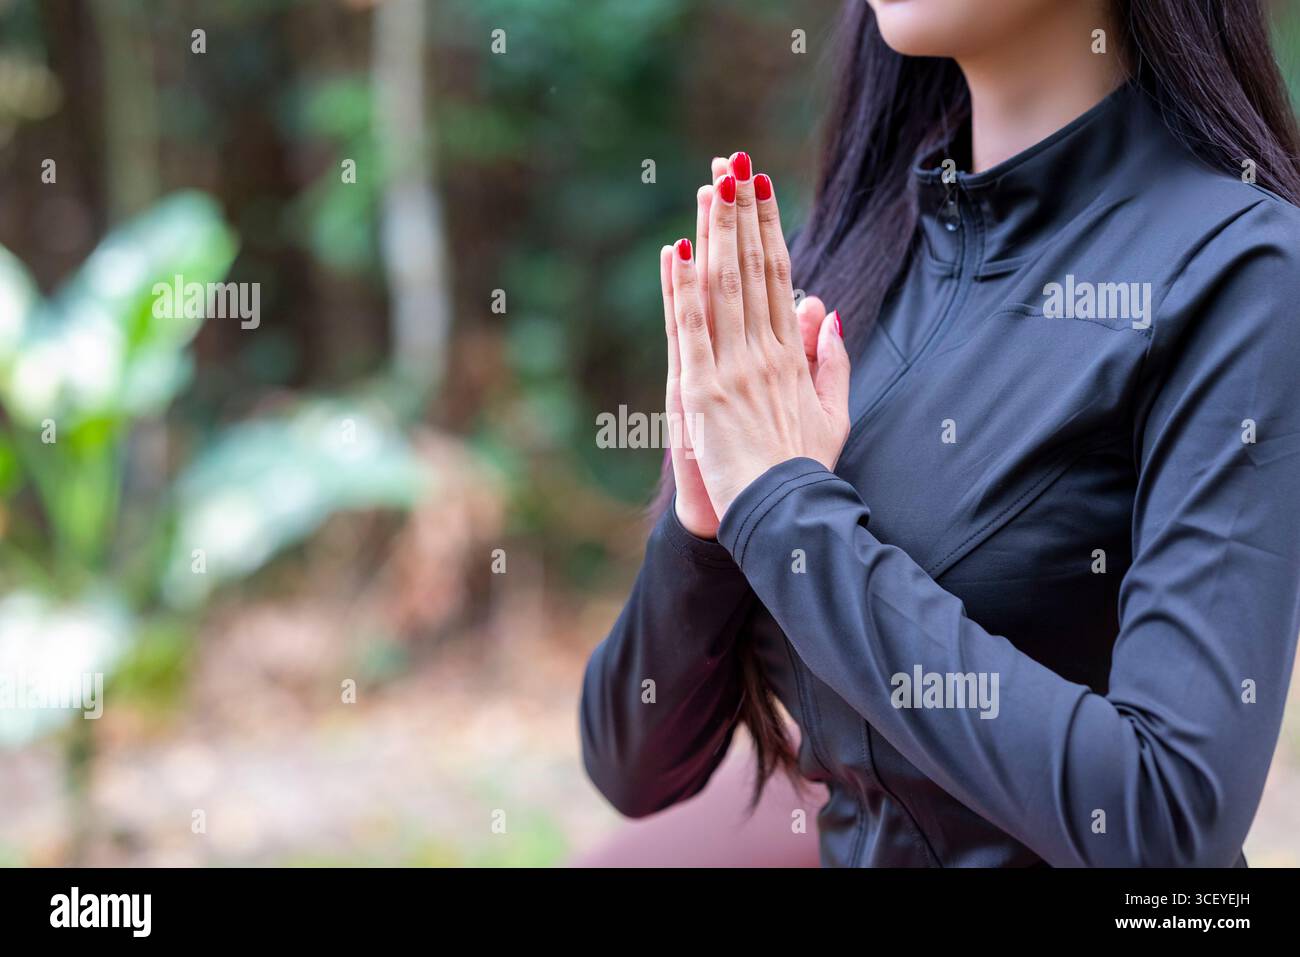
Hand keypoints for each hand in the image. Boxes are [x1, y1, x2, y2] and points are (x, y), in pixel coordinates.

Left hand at [669, 152, 850, 522]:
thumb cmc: (805, 469)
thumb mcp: (832, 413)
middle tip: (734, 164)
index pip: (779, 277)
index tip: (761, 187)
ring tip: (711, 186)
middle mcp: (763, 353)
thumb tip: (823, 307)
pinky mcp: (702, 391)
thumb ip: (830, 360)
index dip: (768, 228)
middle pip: (752, 270)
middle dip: (742, 213)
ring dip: (716, 235)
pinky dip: (683, 289)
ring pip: (723, 289)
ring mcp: (732, 370)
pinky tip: (678, 250)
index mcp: (791, 356)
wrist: (785, 514)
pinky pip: (691, 329)